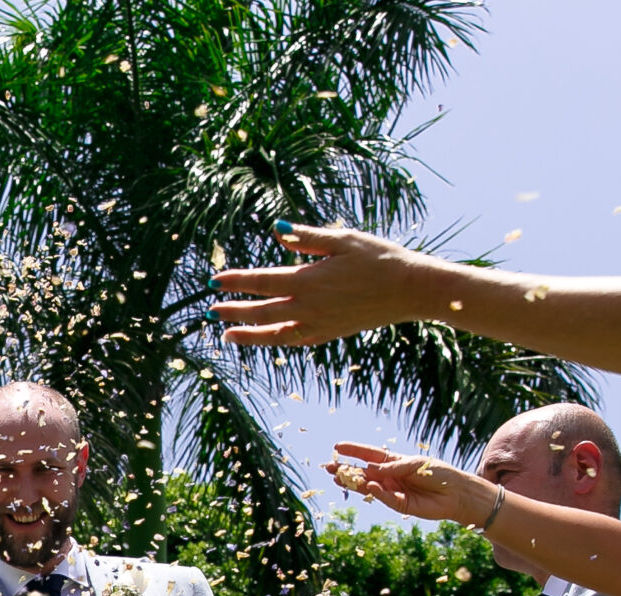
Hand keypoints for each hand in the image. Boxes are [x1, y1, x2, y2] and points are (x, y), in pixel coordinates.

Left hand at [212, 224, 435, 347]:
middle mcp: (308, 307)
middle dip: (233, 311)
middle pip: (260, 312)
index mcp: (308, 280)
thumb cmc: (379, 257)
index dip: (235, 282)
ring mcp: (318, 324)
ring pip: (274, 334)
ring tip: (227, 334)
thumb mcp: (342, 239)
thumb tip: (277, 228)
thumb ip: (306, 237)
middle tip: (211, 310)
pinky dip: (276, 342)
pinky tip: (267, 339)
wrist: (410, 289)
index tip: (214, 281)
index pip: (260, 282)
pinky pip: (296, 341)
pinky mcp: (330, 334)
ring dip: (248, 334)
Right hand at [327, 442, 496, 527]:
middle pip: (364, 472)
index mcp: (394, 462)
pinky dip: (376, 492)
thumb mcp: (416, 464)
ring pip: (368, 486)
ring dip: (353, 483)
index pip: (370, 455)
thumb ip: (394, 467)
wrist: (457, 494)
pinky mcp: (399, 505)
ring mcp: (393, 491)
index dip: (354, 450)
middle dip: (346, 470)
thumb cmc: (440, 474)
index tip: (337, 447)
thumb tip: (371, 470)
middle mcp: (390, 476)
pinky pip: (384, 498)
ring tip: (337, 478)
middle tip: (328, 467)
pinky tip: (368, 486)